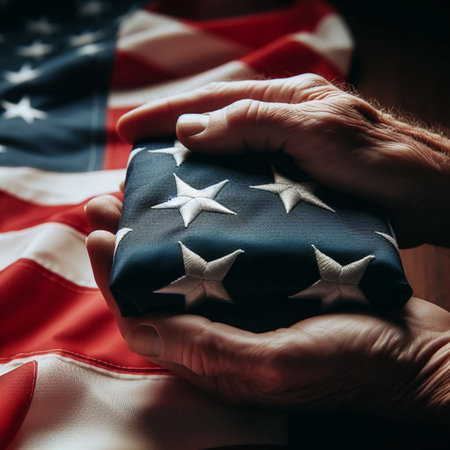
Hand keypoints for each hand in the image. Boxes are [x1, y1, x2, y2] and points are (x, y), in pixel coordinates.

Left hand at [85, 194, 449, 429]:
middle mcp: (219, 330)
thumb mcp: (276, 364)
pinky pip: (221, 259)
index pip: (142, 315)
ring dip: (160, 232)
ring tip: (141, 195)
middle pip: (156, 286)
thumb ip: (206, 350)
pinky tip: (198, 205)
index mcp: (211, 355)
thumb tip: (136, 325)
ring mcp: (243, 307)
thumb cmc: (351, 361)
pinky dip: (202, 232)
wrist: (409, 351)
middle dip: (127, 245)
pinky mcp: (267, 288)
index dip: (114, 276)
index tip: (98, 233)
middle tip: (104, 202)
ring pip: (184, 267)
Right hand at [117, 74, 449, 247]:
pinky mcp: (295, 179)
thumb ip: (254, 123)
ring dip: (193, 168)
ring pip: (227, 155)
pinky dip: (220, 190)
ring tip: (159, 188)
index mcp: (284, 98)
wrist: (427, 195)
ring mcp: (287, 151)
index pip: (212, 99)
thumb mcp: (315, 131)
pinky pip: (246, 181)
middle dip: (171, 139)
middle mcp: (281, 121)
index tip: (125, 129)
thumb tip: (189, 128)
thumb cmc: (381, 160)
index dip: (165, 113)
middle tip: (134, 162)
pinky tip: (205, 206)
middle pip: (214, 124)